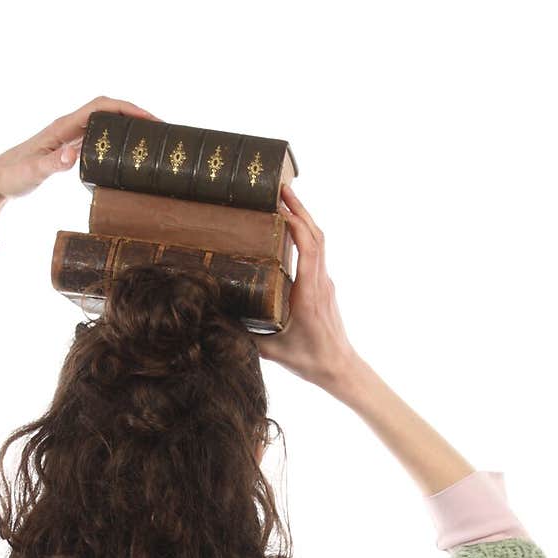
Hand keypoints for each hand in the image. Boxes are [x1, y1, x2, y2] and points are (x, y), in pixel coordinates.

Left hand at [0, 95, 162, 202]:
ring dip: (127, 126)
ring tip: (149, 140)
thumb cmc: (12, 176)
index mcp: (63, 127)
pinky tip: (125, 153)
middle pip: (108, 110)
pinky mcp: (68, 148)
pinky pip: (97, 136)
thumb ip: (51, 164)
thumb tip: (72, 155)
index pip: (101, 107)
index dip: (127, 109)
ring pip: (104, 123)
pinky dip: (115, 139)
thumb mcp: (32, 172)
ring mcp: (68, 136)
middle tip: (159, 131)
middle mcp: (68, 127)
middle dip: (134, 115)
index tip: (149, 120)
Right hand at [252, 184, 359, 387]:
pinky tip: (289, 233)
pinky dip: (304, 236)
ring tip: (284, 202)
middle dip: (299, 209)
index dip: (296, 223)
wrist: (341, 369)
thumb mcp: (274, 352)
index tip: (279, 206)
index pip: (308, 248)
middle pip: (316, 235)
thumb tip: (216, 322)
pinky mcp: (324, 288)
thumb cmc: (311, 361)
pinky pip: (316, 254)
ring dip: (304, 219)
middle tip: (280, 189)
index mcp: (309, 294)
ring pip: (319, 242)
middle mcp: (320, 283)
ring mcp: (325, 284)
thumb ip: (246, 336)